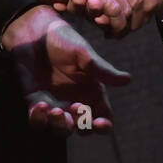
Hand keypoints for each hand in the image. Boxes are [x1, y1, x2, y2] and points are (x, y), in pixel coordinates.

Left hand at [2, 5, 130, 134]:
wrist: (35, 33)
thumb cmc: (64, 40)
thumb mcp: (83, 54)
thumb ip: (102, 70)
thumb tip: (128, 79)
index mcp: (92, 92)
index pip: (103, 117)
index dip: (103, 126)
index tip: (99, 122)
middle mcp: (75, 102)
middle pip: (82, 128)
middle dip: (80, 125)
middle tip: (75, 107)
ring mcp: (55, 104)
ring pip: (60, 129)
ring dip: (59, 125)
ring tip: (55, 110)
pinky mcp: (35, 102)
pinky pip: (38, 121)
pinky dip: (39, 119)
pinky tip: (40, 106)